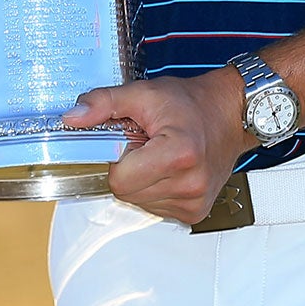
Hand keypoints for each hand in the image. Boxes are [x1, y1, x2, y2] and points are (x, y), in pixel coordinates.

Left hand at [64, 69, 254, 225]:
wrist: (232, 112)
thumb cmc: (192, 102)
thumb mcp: (145, 92)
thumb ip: (104, 103)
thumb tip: (72, 117)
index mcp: (178, 154)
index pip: (119, 179)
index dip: (120, 157)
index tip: (134, 139)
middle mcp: (190, 184)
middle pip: (127, 193)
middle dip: (130, 168)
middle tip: (148, 144)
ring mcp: (194, 202)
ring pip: (139, 202)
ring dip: (143, 181)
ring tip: (162, 154)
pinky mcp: (196, 212)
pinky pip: (156, 208)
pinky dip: (156, 190)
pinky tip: (171, 170)